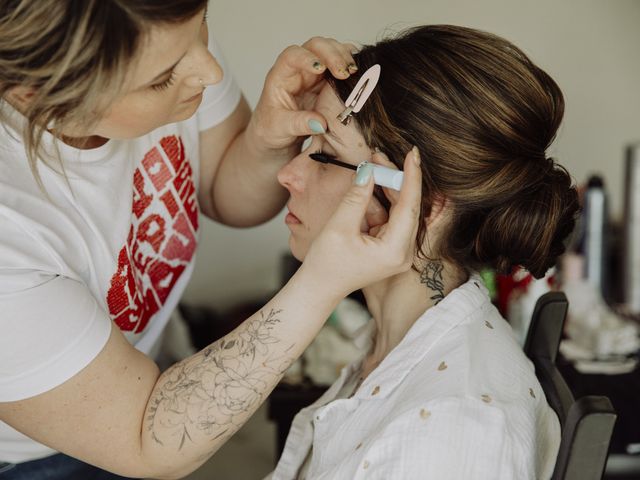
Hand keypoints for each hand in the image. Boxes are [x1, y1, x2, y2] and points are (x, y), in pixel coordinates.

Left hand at [248, 37, 356, 152]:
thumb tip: (321, 124)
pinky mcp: (327, 82)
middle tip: (345, 71)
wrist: (277, 136)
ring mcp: (314, 74)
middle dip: (332, 54)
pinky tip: (360, 75)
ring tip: (355, 72)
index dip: (306, 57)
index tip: (320, 68)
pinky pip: (340, 66)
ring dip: (344, 58)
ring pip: (331, 52)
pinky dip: (351, 67)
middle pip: (316, 46)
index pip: (292, 56)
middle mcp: (298, 69)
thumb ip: (299, 124)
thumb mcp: (280, 129)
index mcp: (281, 76)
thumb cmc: (271, 129)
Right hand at [302, 147, 422, 296]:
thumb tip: (370, 171)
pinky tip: (371, 185)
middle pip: (407, 207)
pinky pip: (391, 218)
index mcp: (395, 251)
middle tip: (380, 156)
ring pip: (400, 210)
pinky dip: (381, 202)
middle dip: (395, 179)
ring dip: (387, 189)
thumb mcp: (339, 226)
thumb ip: (357, 197)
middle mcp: (403, 253)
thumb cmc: (326, 264)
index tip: (413, 154)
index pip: (410, 207)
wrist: (319, 287)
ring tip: (374, 166)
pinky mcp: (390, 247)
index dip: (412, 177)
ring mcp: (398, 251)